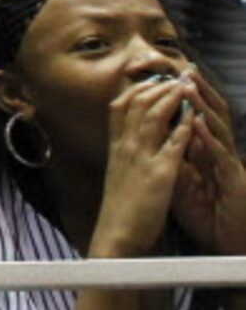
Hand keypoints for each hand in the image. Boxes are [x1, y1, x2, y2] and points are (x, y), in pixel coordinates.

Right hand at [91, 76, 194, 258]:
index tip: (152, 79)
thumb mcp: (119, 173)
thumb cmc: (120, 207)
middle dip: (156, 87)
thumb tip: (131, 139)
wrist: (117, 234)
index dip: (137, 89)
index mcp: (115, 147)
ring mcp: (141, 158)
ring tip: (185, 85)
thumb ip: (126, 153)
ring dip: (170, 98)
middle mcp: (125, 147)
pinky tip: (193, 116)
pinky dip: (183, 127)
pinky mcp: (159, 174)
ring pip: (153, 117)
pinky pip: (172, 144)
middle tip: (173, 75)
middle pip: (136, 105)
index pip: (120, 106)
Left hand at [170, 69, 245, 256]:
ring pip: (219, 130)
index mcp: (208, 154)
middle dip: (199, 92)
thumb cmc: (209, 216)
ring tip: (189, 86)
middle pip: (212, 117)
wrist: (228, 245)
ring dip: (204, 107)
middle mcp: (221, 155)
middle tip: (184, 69)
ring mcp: (231, 166)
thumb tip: (157, 139)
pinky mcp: (236, 182)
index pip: (197, 119)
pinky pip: (222, 156)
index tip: (168, 77)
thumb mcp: (184, 183)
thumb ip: (175, 160)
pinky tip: (200, 124)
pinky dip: (210, 139)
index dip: (186, 100)